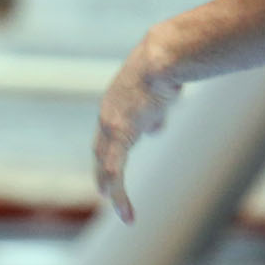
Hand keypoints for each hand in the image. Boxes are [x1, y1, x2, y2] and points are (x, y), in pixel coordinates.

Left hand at [94, 36, 181, 222]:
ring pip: (106, 161)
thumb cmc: (163, 71)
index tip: (110, 173)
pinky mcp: (122, 128)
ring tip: (115, 205)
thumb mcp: (156, 97)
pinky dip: (113, 179)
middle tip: (107, 194)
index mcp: (114, 108)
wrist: (162, 58)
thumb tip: (153, 131)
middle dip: (104, 175)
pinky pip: (115, 160)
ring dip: (112, 186)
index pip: (107, 137)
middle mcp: (108, 115)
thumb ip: (152, 115)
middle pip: (101, 151)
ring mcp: (112, 122)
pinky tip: (110, 195)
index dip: (108, 156)